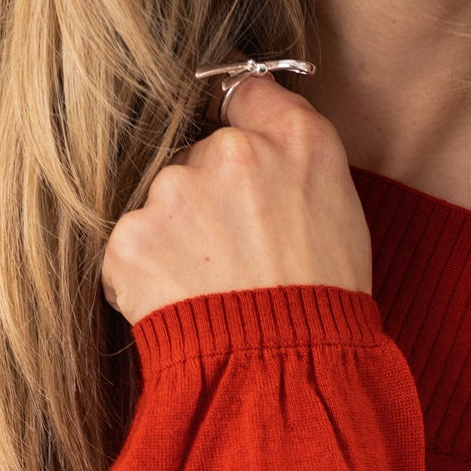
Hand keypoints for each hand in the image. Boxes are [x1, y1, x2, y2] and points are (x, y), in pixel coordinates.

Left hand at [100, 73, 371, 324]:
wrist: (285, 377)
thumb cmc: (324, 303)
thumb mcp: (341, 210)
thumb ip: (296, 146)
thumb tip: (247, 99)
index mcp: (294, 139)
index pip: (245, 94)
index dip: (239, 129)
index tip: (240, 165)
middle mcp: (230, 152)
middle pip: (196, 157)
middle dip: (207, 200)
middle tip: (239, 258)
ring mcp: (174, 195)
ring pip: (161, 204)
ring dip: (176, 239)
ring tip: (213, 289)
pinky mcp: (131, 241)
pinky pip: (129, 250)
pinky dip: (145, 278)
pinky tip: (185, 304)